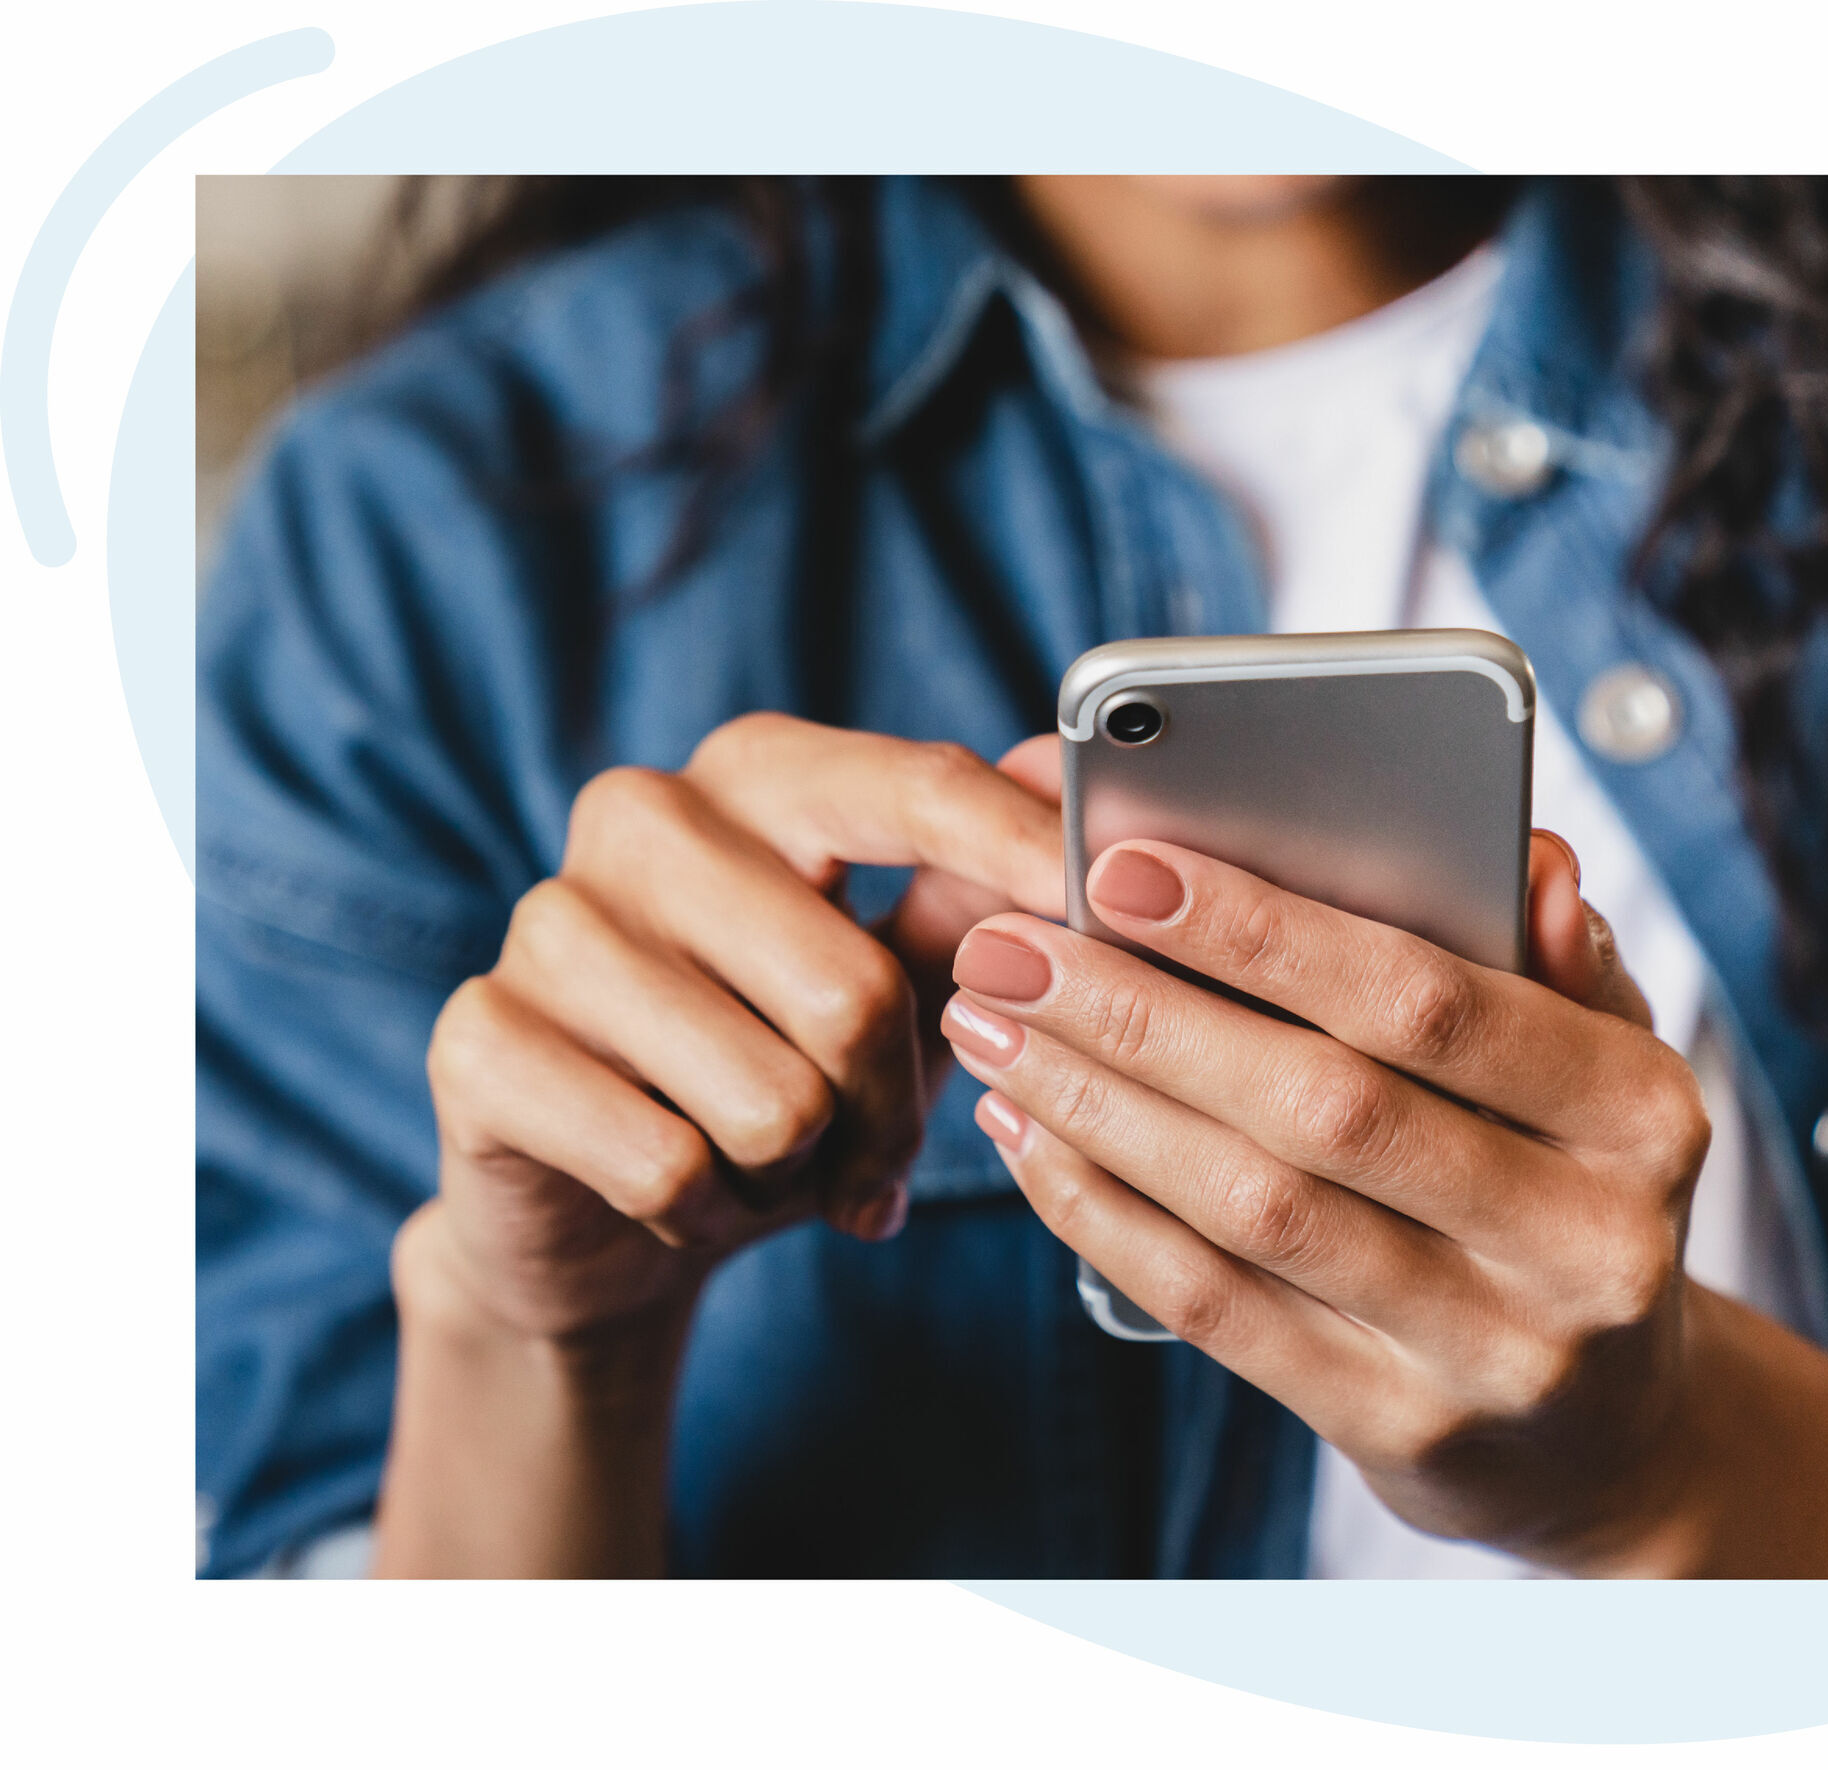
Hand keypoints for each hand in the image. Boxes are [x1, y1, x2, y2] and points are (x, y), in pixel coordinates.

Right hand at [408, 716, 1064, 1343]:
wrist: (600, 1212)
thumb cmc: (775, 1071)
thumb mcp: (894, 986)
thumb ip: (973, 894)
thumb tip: (1064, 783)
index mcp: (758, 773)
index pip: (913, 788)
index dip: (1020, 854)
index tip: (1106, 903)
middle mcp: (642, 815)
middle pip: (855, 990)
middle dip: (890, 1112)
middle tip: (872, 1156)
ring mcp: (547, 920)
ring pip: (769, 1098)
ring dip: (796, 1172)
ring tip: (765, 1164)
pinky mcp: (479, 1038)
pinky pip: (667, 1165)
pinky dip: (705, 1213)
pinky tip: (683, 1194)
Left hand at [939, 829, 1716, 1571]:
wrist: (1608, 1435)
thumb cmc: (1570, 1189)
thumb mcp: (1604, 1068)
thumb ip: (1555, 957)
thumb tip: (1526, 858)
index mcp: (1642, 1115)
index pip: (1435, 1004)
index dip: (1268, 933)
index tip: (1124, 869)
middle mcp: (1585, 1242)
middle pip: (1324, 1108)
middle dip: (1143, 1016)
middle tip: (1010, 950)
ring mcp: (1492, 1352)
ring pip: (1257, 1212)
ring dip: (1099, 1109)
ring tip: (993, 1029)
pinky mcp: (1399, 1430)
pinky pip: (1221, 1309)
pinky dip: (1107, 1216)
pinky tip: (1033, 1140)